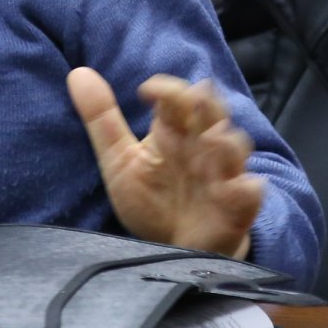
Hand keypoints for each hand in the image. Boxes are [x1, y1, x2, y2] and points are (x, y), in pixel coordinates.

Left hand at [67, 68, 263, 259]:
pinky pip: (250, 190)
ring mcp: (223, 175)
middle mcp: (202, 148)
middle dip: (205, 103)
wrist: (174, 253)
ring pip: (236, 145)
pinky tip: (229, 188)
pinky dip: (244, 186)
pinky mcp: (237, 207)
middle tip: (191, 103)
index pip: (179, 97)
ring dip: (223, 143)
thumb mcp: (120, 162)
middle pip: (214, 110)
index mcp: (176, 133)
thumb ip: (101, 119)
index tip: (144, 92)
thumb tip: (78, 74)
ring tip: (206, 147)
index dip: (167, 88)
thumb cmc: (153, 202)